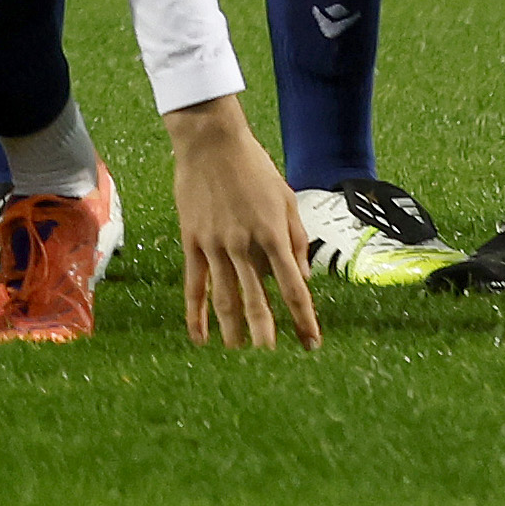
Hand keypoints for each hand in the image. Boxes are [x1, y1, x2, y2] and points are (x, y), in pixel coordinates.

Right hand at [162, 99, 322, 349]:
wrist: (210, 142)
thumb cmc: (254, 167)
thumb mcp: (286, 199)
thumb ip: (295, 240)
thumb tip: (301, 278)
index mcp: (272, 234)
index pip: (292, 287)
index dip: (303, 319)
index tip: (311, 343)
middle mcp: (243, 244)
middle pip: (256, 299)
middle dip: (265, 333)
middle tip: (272, 363)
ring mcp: (214, 244)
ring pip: (223, 297)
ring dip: (232, 330)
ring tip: (239, 356)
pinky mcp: (192, 241)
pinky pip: (193, 283)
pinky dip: (195, 313)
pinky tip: (199, 337)